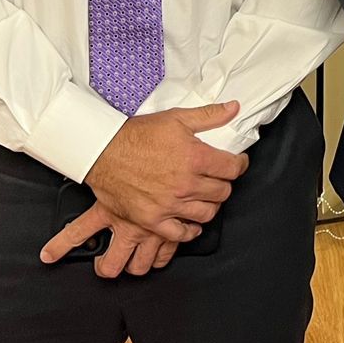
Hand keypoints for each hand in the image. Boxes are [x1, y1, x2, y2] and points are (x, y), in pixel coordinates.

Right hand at [40, 101, 248, 275]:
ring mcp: (170, 204)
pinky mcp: (153, 220)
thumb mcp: (176, 118)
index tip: (237, 163)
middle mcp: (185, 184)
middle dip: (224, 184)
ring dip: (210, 205)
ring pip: (207, 213)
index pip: (232, 168)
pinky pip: (180, 234)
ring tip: (207, 197)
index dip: (239, 164)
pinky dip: (190, 230)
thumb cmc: (137, 135)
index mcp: (195, 158)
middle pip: (222, 192)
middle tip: (219, 179)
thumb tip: (233, 108)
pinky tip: (192, 223)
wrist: (104, 152)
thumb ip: (208, 115)